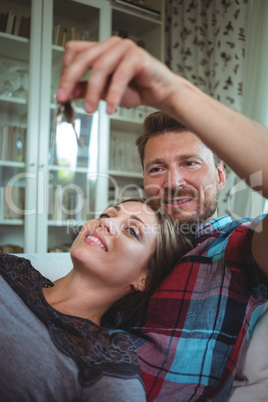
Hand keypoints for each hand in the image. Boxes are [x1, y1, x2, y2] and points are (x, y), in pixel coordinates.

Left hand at [56, 36, 176, 114]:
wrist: (160, 93)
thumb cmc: (136, 89)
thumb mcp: (105, 93)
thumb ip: (86, 89)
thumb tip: (69, 93)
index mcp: (101, 50)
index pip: (75, 52)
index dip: (66, 72)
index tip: (62, 92)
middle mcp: (111, 45)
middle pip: (83, 57)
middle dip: (70, 80)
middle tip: (64, 98)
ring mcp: (124, 48)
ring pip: (100, 67)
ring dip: (92, 91)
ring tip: (90, 109)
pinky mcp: (138, 56)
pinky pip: (120, 76)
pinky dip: (113, 95)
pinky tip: (110, 108)